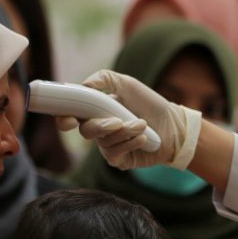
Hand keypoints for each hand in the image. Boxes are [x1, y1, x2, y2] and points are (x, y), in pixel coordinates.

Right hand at [59, 70, 201, 170]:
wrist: (173, 124)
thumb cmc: (149, 103)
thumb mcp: (127, 83)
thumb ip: (104, 78)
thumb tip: (83, 84)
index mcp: (95, 111)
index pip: (70, 116)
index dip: (64, 119)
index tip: (69, 120)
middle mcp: (99, 130)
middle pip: (86, 132)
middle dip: (101, 127)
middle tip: (116, 122)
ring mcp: (108, 146)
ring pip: (104, 142)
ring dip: (125, 132)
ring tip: (142, 124)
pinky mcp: (120, 160)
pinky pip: (114, 155)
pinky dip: (130, 144)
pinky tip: (143, 138)